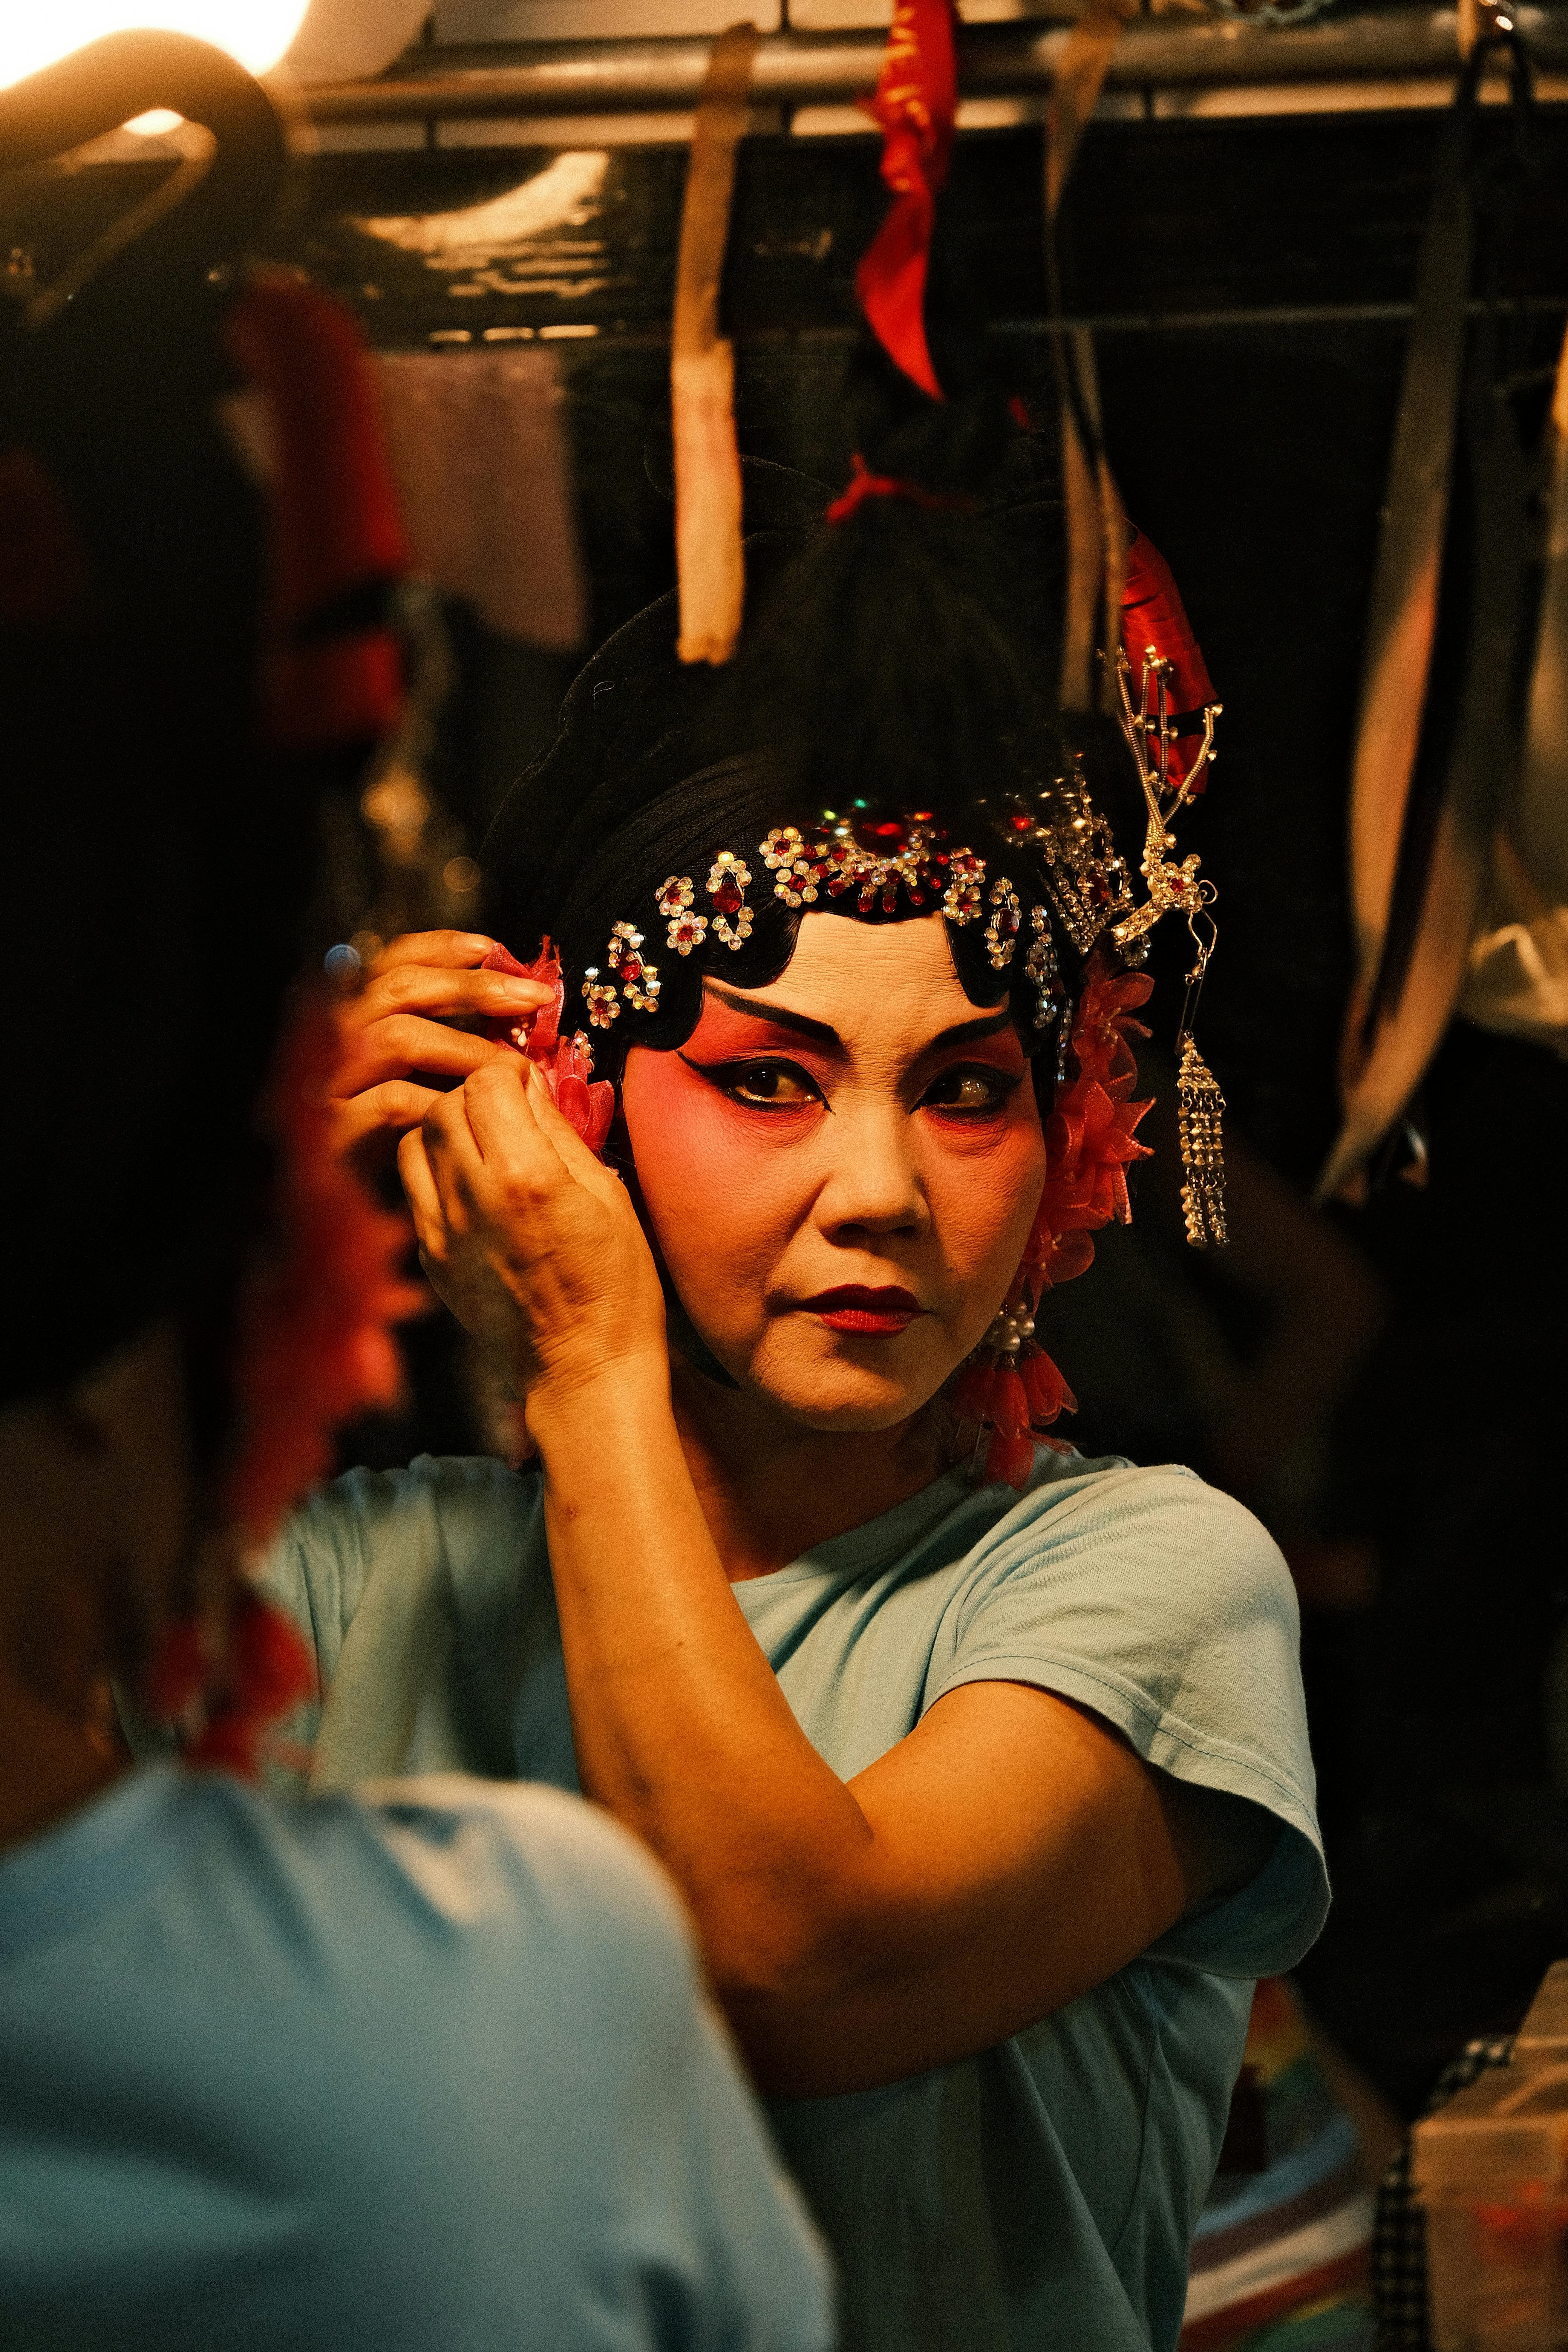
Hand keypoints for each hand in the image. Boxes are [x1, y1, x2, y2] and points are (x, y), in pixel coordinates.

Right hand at [328, 931, 555, 1157]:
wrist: (377, 1214)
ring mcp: (331, 1082)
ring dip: (463, 1045)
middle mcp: (337, 1040)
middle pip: (398, 987)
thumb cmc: (419, 1137)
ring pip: (396, 1036)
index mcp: (361, 1017)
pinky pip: (391, 1099)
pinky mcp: (335, 1130)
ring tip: (509, 1064)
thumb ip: (458, 1032)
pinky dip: (439, 1098)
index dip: (439, 947)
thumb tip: (517, 995)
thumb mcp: (437, 1073)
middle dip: (470, 987)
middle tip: (531, 996)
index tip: (490, 946)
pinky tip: (474, 1106)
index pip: (391, 961)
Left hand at [398, 1057, 668, 1441]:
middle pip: (443, 1105)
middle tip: (509, 1113)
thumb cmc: (614, 1286)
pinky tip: (474, 1191)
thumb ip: (560, 1132)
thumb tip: (530, 1082)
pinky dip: (438, 1175)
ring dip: (447, 1132)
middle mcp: (472, 1198)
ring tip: (485, 1148)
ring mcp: (442, 1231)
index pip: (485, 1082)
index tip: (529, 1085)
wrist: (581, 1372)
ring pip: (416, 1141)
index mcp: (525, 1176)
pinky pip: (414, 1189)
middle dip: (475, 1096)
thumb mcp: (607, 1195)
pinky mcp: (430, 1258)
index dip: (509, 1073)